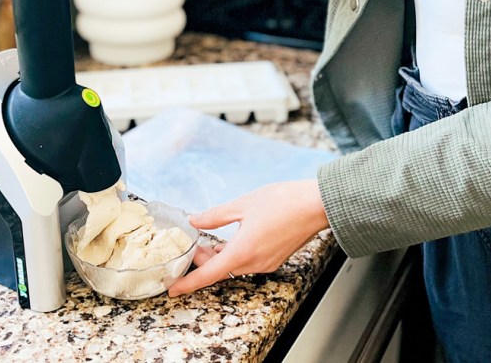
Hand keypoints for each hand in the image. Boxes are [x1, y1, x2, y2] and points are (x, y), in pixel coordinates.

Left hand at [167, 180, 329, 296]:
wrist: (316, 205)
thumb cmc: (283, 201)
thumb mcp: (243, 204)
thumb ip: (215, 216)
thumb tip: (195, 221)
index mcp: (243, 251)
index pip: (209, 274)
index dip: (189, 283)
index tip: (173, 289)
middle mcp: (255, 263)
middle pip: (221, 270)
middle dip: (204, 260)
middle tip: (194, 243)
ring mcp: (267, 263)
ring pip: (235, 266)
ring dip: (220, 257)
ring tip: (210, 240)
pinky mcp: (275, 258)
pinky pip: (249, 262)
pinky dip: (235, 254)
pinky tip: (232, 239)